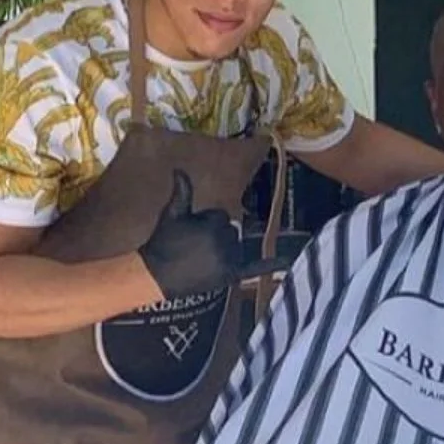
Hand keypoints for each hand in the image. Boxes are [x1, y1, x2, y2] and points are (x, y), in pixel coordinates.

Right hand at [138, 170, 283, 299]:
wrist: (155, 276)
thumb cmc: (162, 242)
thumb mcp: (172, 214)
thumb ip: (182, 191)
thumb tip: (179, 168)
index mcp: (215, 224)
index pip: (220, 217)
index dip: (202, 223)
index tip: (187, 234)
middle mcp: (226, 243)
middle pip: (229, 232)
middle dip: (213, 236)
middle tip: (190, 248)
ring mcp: (229, 261)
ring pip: (235, 247)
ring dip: (223, 250)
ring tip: (198, 260)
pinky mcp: (230, 276)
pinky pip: (254, 268)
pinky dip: (271, 265)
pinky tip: (288, 262)